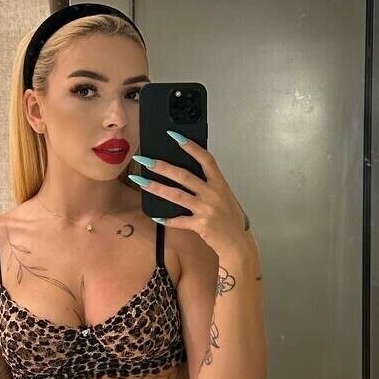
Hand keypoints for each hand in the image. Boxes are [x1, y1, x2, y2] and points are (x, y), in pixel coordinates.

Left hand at [129, 132, 250, 255]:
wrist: (238, 242)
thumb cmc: (230, 218)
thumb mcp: (224, 196)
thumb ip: (209, 185)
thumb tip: (186, 176)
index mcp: (220, 183)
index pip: (206, 159)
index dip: (190, 146)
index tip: (174, 136)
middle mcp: (213, 193)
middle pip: (184, 175)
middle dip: (162, 166)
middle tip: (144, 159)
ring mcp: (206, 209)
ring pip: (176, 195)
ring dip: (155, 187)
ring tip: (140, 181)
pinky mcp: (200, 225)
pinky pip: (179, 220)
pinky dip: (166, 219)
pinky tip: (155, 215)